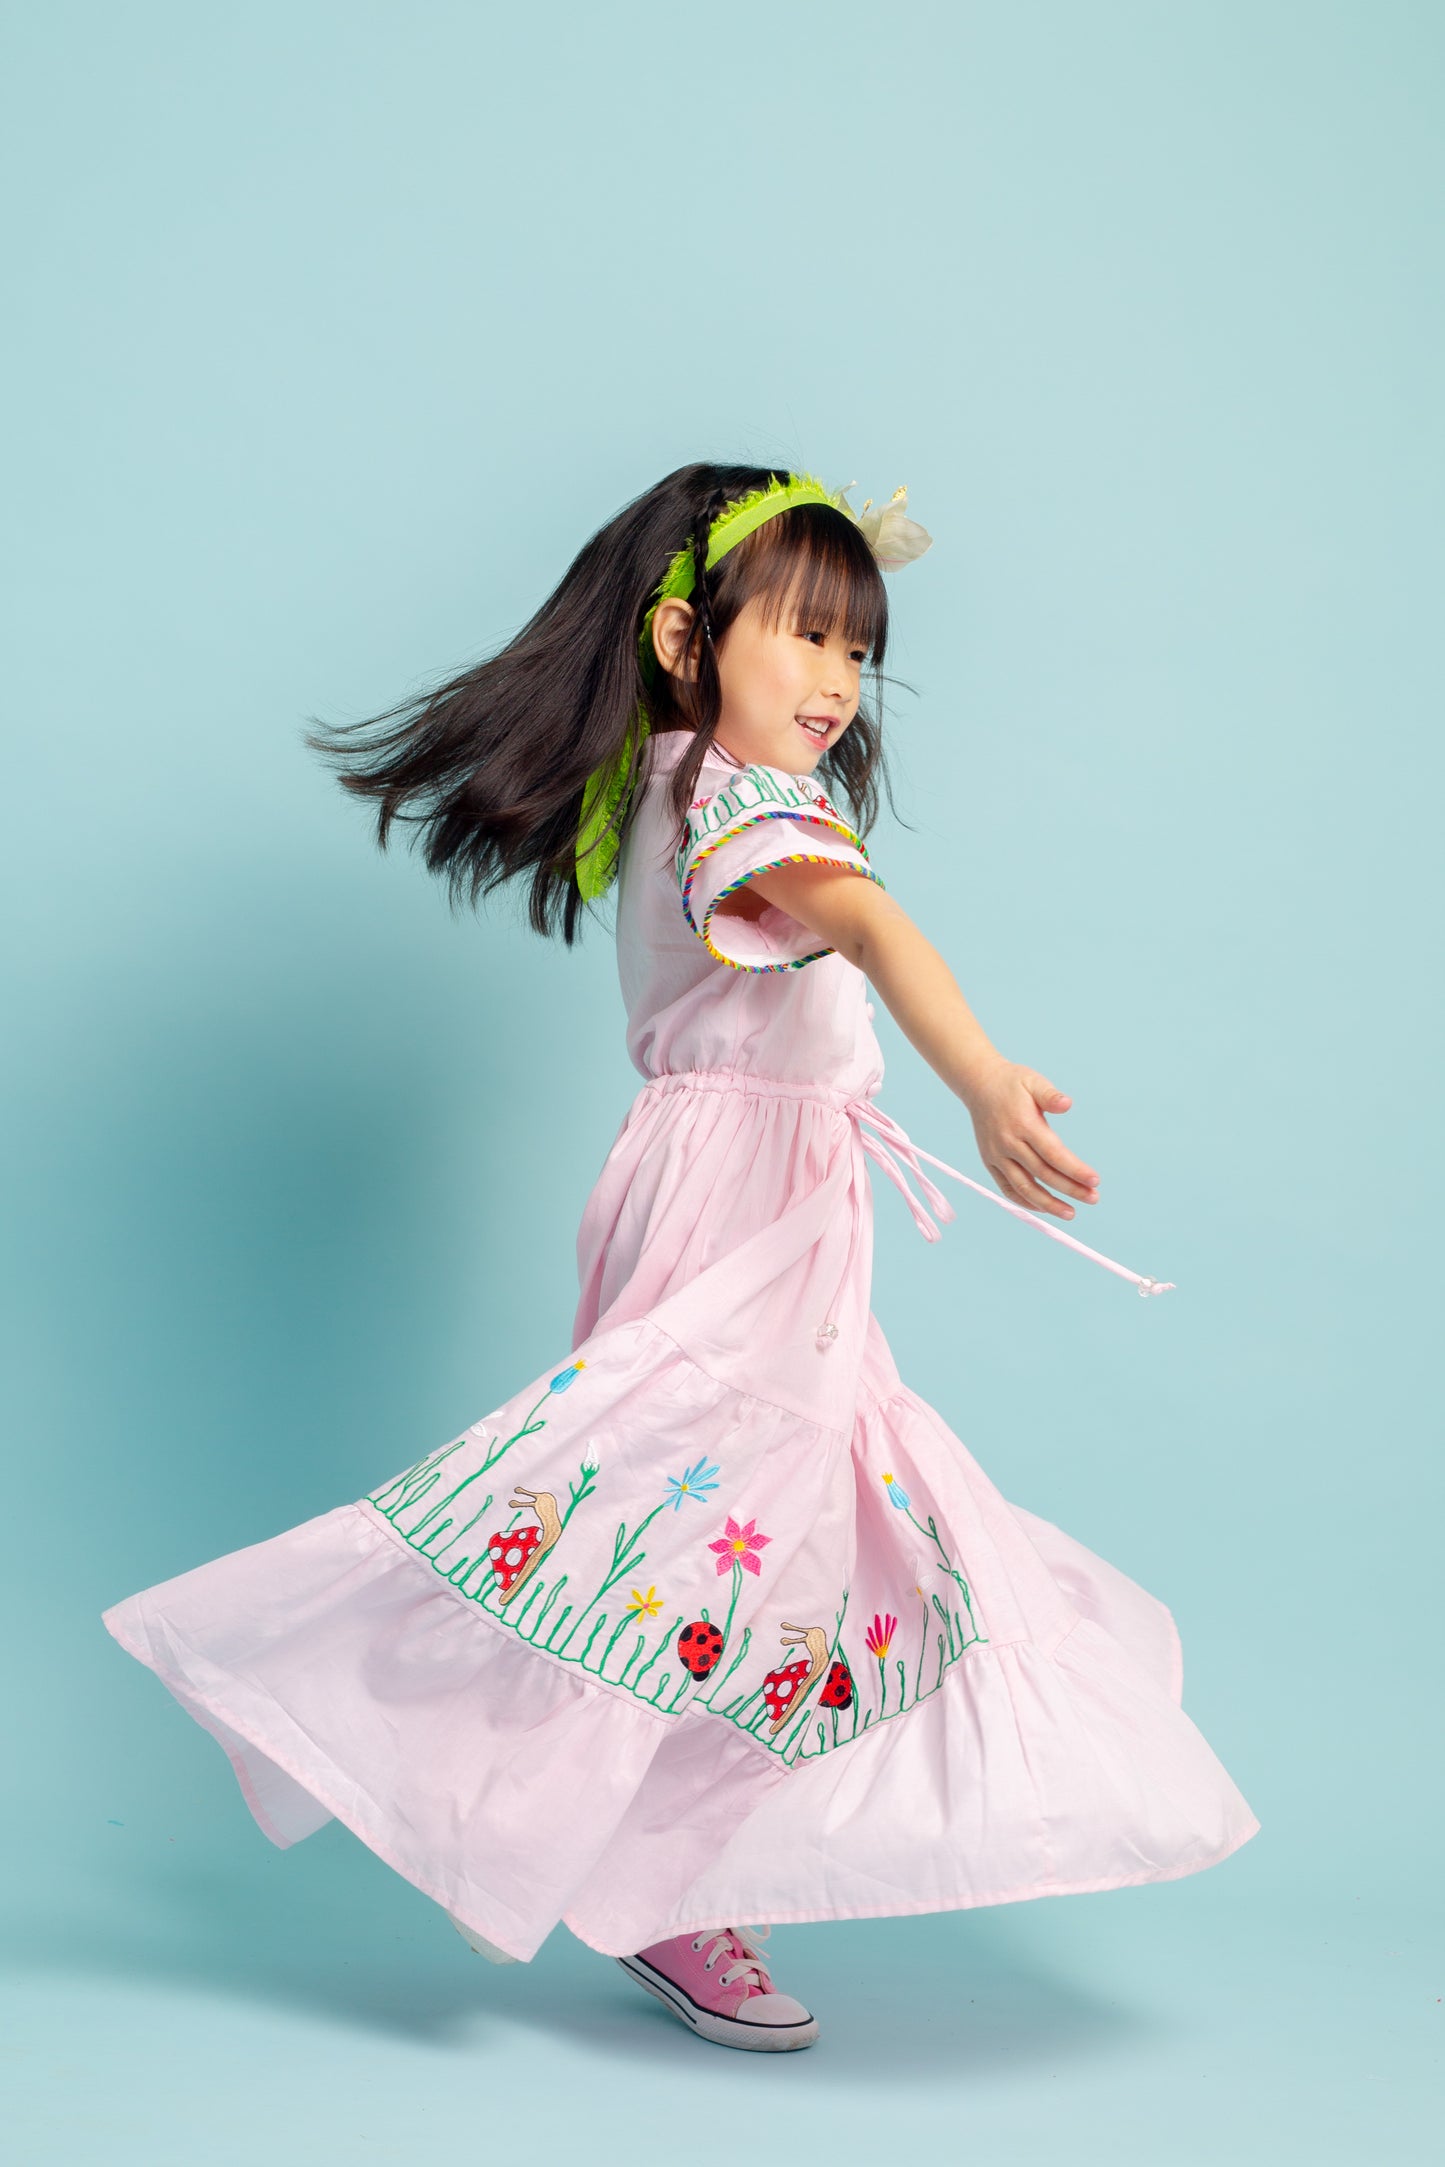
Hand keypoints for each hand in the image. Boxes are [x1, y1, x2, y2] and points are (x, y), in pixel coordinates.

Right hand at [965, 1061, 1099, 1219]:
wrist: (978, 1084)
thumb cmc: (1012, 1083)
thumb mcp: (1033, 1081)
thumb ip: (1050, 1095)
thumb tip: (1067, 1104)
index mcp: (1023, 1124)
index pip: (1053, 1154)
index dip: (1075, 1170)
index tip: (1095, 1181)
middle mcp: (1008, 1143)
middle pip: (1043, 1174)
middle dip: (1070, 1189)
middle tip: (1094, 1198)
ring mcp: (997, 1155)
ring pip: (1024, 1188)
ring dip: (1048, 1204)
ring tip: (1070, 1213)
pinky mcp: (989, 1162)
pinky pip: (1007, 1188)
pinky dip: (1025, 1201)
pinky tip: (1043, 1208)